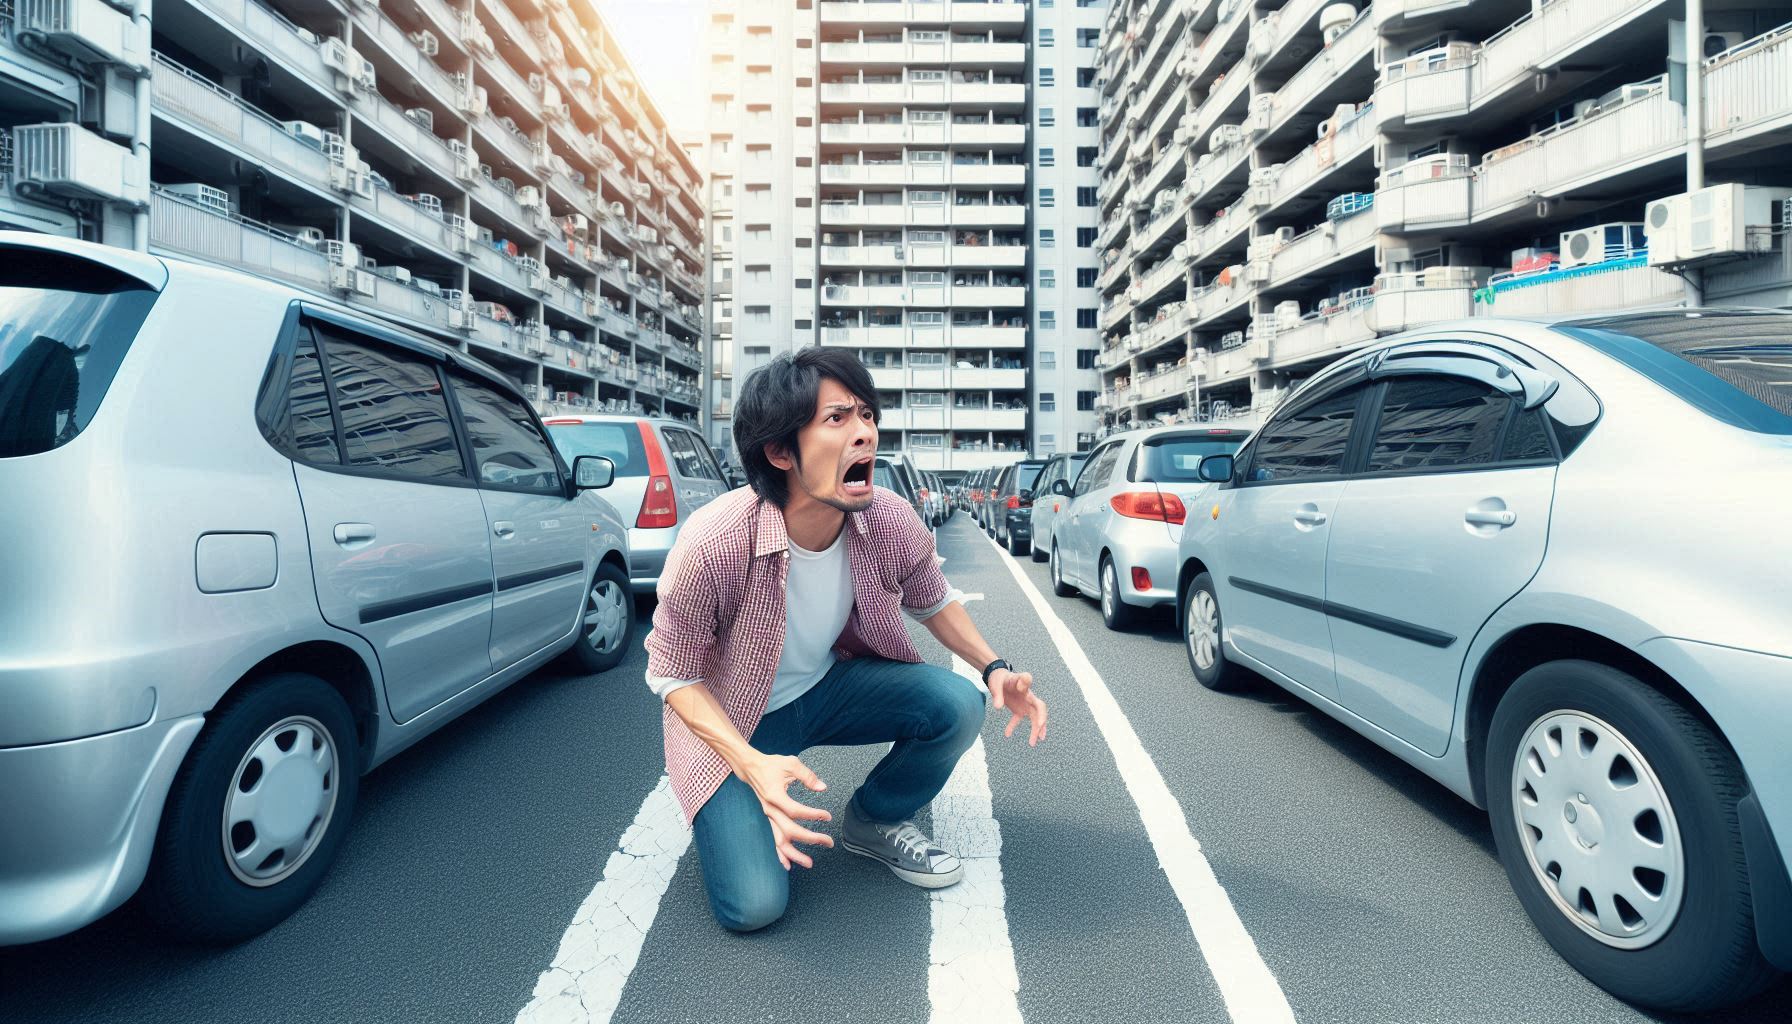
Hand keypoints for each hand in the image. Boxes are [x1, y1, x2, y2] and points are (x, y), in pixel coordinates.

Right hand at [735, 753, 833, 870]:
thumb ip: (807, 776)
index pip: (796, 811)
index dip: (813, 815)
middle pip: (790, 831)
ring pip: (779, 842)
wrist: (751, 768)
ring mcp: (768, 817)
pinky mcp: (769, 820)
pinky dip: (780, 854)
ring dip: (794, 855)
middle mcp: (770, 810)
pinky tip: (788, 864)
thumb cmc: (771, 765)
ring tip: (809, 863)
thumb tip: (823, 787)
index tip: (827, 816)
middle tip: (829, 842)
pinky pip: (774, 841)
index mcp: (775, 796)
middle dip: (810, 839)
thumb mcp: (791, 764)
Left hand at [989, 668, 1048, 746]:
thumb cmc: (999, 678)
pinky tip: (1007, 734)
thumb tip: (998, 708)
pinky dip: (1013, 726)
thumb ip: (997, 694)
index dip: (1026, 683)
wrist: (999, 678)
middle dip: (1041, 717)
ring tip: (1033, 743)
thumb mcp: (995, 684)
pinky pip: (1018, 719)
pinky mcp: (1019, 708)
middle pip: (1039, 706)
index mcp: (1020, 683)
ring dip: (1035, 729)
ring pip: (1034, 716)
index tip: (1021, 687)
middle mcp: (1027, 694)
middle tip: (1039, 726)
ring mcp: (1025, 702)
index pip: (1027, 679)